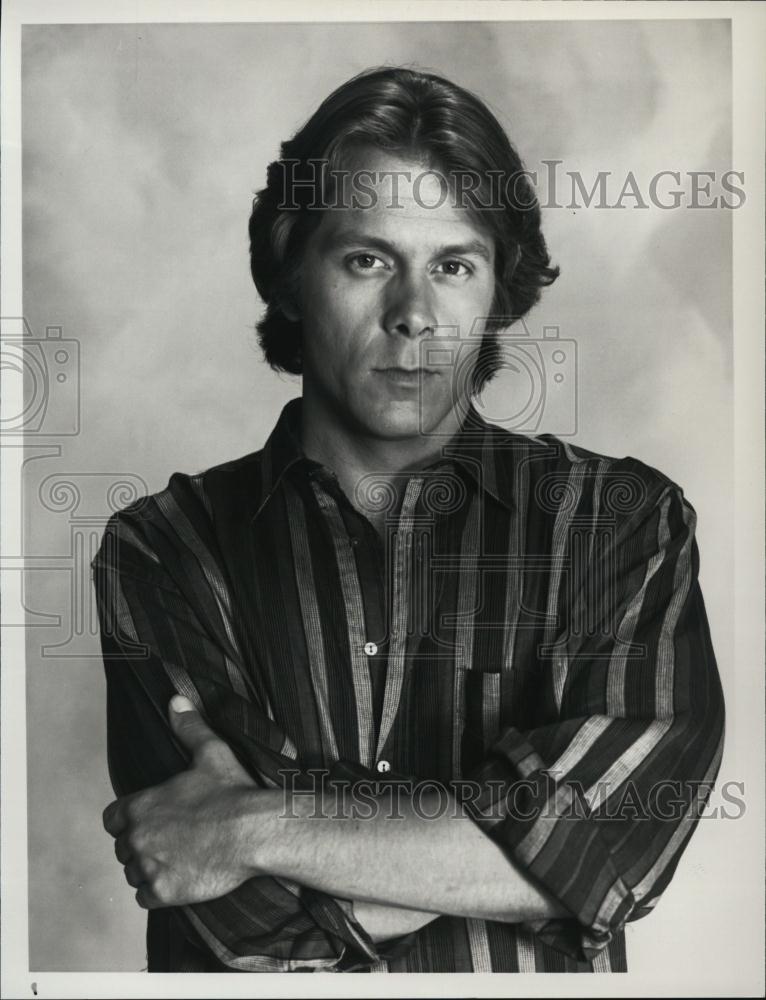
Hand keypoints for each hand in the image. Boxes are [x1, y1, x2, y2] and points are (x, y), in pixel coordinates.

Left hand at [102, 695, 260, 908]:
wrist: (254, 832)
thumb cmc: (232, 791)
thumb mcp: (211, 752)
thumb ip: (188, 727)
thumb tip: (176, 700)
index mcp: (140, 805)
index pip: (112, 819)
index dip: (129, 820)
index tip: (152, 820)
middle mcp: (137, 838)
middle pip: (124, 847)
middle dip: (142, 845)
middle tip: (172, 840)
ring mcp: (149, 867)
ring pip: (133, 873)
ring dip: (149, 869)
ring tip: (177, 859)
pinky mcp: (163, 892)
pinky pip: (145, 897)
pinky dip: (158, 891)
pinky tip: (180, 878)